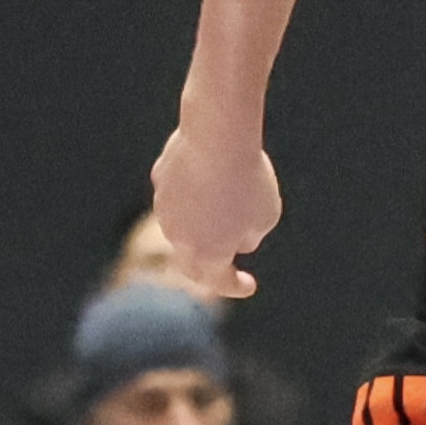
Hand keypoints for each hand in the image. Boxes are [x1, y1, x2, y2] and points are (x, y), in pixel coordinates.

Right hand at [149, 118, 281, 297]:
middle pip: (190, 264)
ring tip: (220, 213)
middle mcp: (179, 239)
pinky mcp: (160, 179)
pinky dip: (189, 194)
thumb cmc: (248, 180)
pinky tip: (205, 178)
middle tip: (221, 267)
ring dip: (198, 227)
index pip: (220, 283)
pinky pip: (175, 193)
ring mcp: (164, 209)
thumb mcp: (265, 216)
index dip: (236, 286)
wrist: (217, 138)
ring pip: (180, 226)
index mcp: (208, 256)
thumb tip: (236, 239)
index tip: (249, 284)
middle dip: (207, 269)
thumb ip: (249, 235)